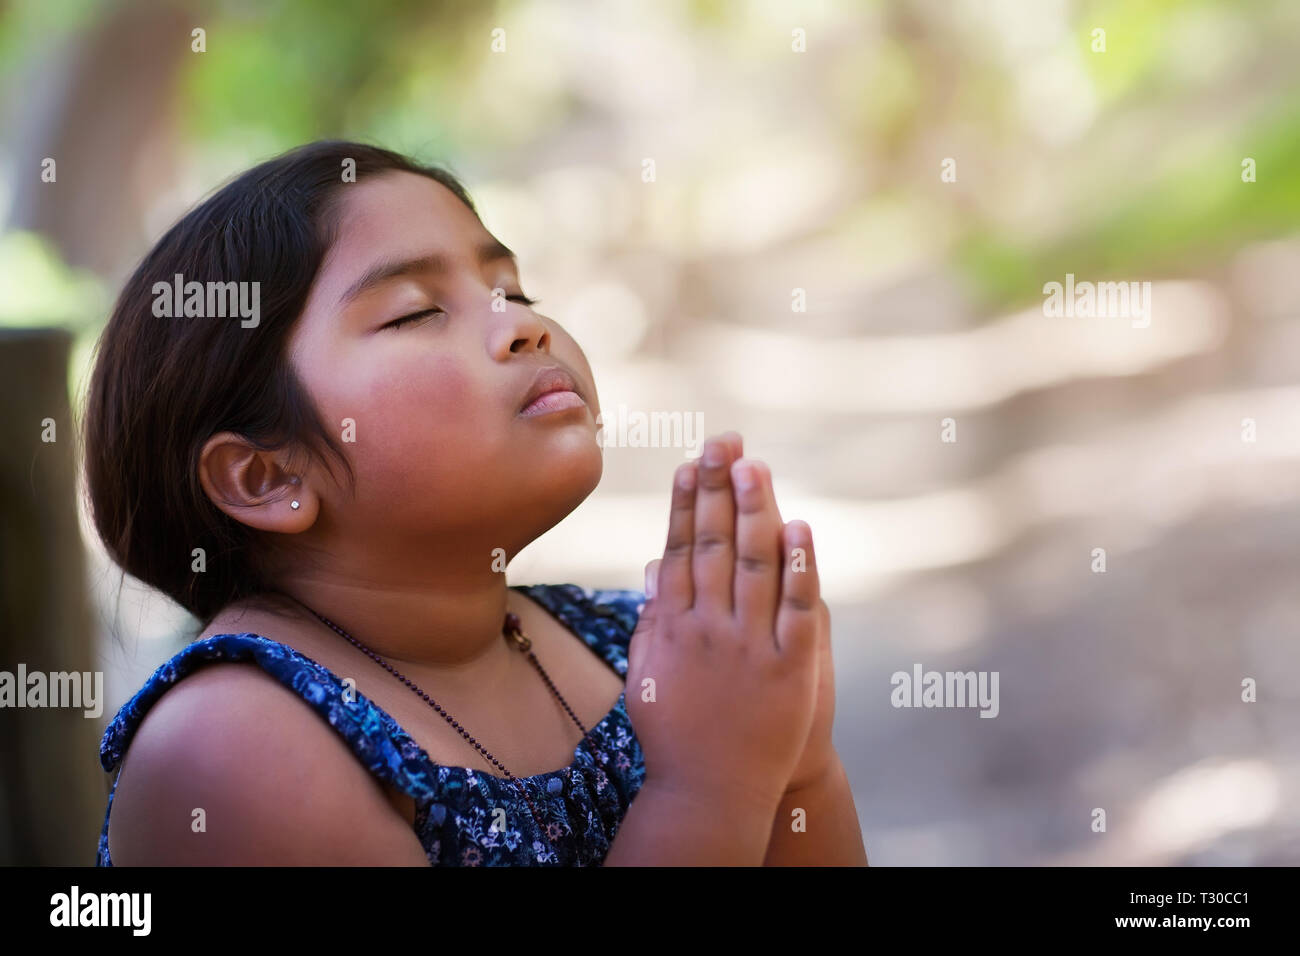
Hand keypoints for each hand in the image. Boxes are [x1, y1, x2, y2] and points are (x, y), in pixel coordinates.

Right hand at [626, 432, 820, 815]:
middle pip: (713, 543)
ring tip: (755, 464)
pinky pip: (797, 609)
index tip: (692, 462)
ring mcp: (748, 645)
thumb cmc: (674, 735)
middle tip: (725, 440)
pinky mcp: (788, 668)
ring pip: (752, 564)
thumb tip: (656, 569)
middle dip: (718, 488)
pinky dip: (799, 567)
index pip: (679, 549)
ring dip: (753, 510)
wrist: (710, 794)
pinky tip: (799, 527)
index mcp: (671, 625)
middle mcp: (707, 627)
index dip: (686, 503)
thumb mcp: (646, 677)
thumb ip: (652, 621)